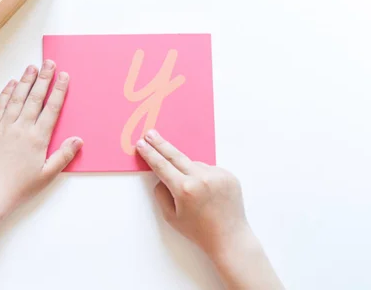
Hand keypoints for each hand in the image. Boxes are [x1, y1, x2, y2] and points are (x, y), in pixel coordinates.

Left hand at [0, 60, 82, 221]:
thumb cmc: (19, 187)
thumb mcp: (47, 175)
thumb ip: (63, 156)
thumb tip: (78, 140)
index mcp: (38, 138)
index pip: (51, 108)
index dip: (58, 90)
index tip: (64, 76)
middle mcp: (21, 128)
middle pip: (35, 98)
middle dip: (44, 78)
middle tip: (49, 63)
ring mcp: (4, 126)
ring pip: (17, 98)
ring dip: (26, 81)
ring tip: (32, 67)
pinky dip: (5, 93)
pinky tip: (11, 84)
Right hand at [136, 130, 249, 256]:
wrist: (229, 238)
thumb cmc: (198, 231)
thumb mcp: (171, 217)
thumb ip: (162, 193)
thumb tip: (162, 176)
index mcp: (184, 189)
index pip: (161, 166)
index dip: (149, 154)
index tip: (141, 144)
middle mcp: (201, 178)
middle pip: (175, 155)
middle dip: (160, 144)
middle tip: (150, 133)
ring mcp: (217, 175)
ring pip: (194, 164)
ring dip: (189, 171)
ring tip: (196, 194)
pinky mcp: (229, 175)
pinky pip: (209, 169)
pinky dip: (205, 177)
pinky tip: (208, 193)